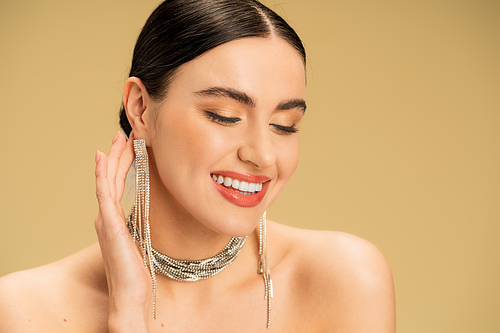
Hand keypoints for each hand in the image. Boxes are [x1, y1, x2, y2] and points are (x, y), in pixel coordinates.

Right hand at [94, 131, 150, 332]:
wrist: (131, 294)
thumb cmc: (136, 271)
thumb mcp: (140, 241)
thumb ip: (137, 225)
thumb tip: (143, 214)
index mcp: (114, 219)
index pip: (118, 183)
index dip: (123, 163)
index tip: (132, 145)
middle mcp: (106, 216)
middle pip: (112, 177)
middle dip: (119, 153)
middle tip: (126, 132)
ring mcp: (105, 219)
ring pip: (108, 180)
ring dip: (114, 157)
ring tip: (119, 137)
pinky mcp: (108, 223)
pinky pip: (104, 192)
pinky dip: (103, 173)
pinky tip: (103, 157)